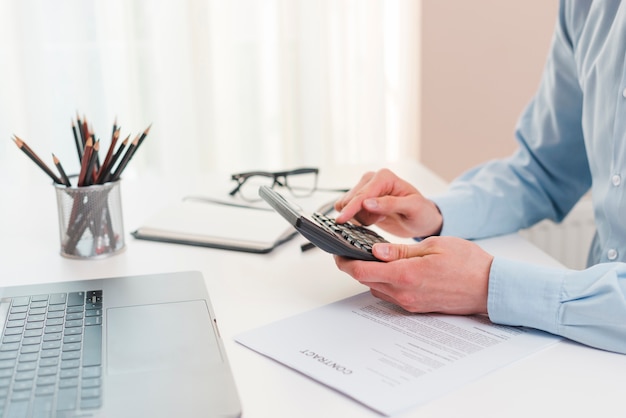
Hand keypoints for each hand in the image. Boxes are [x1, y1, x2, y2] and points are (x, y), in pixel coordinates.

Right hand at [334, 169, 442, 237]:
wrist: (420, 219)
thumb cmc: (421, 212)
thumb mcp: (412, 208)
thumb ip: (390, 204)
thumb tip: (367, 203)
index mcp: (384, 177)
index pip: (362, 194)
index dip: (351, 208)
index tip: (341, 220)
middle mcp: (371, 179)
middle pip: (350, 200)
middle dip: (362, 216)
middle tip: (381, 218)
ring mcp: (364, 188)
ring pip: (345, 205)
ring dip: (360, 218)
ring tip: (379, 218)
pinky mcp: (359, 199)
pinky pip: (346, 210)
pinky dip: (357, 219)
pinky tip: (373, 219)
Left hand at [334, 237, 492, 314]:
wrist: (490, 287)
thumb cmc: (468, 263)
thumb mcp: (433, 246)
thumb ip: (401, 251)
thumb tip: (376, 251)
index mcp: (406, 275)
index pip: (362, 271)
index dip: (344, 262)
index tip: (336, 252)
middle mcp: (405, 293)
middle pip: (365, 281)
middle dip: (353, 266)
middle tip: (347, 250)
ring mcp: (410, 302)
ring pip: (376, 288)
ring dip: (368, 274)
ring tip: (367, 257)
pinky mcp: (417, 306)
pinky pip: (390, 294)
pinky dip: (383, 281)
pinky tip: (387, 268)